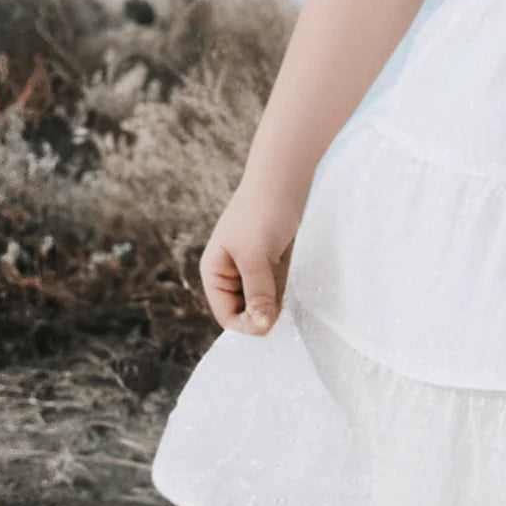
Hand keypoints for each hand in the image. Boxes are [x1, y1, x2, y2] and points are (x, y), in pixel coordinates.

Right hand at [198, 182, 301, 335]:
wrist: (283, 178)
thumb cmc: (262, 212)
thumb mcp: (256, 256)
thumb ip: (258, 292)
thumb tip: (260, 327)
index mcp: (215, 273)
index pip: (226, 315)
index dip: (246, 324)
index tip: (270, 322)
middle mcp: (230, 274)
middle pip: (244, 311)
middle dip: (262, 312)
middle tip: (281, 300)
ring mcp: (251, 268)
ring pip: (263, 301)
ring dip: (275, 300)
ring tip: (283, 280)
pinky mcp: (270, 262)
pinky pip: (275, 287)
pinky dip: (283, 288)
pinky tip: (290, 276)